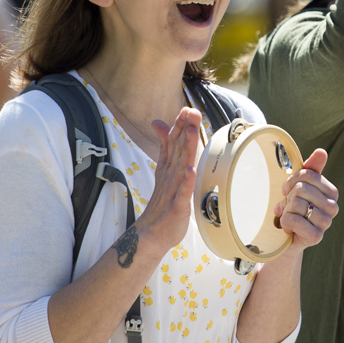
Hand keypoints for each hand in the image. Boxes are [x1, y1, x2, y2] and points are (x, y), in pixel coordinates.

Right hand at [137, 107, 201, 251]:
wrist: (152, 233)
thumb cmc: (162, 203)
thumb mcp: (164, 171)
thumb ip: (165, 147)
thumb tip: (159, 124)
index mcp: (168, 168)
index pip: (173, 143)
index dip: (180, 126)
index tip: (186, 110)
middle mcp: (170, 176)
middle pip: (177, 149)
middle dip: (184, 130)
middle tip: (190, 112)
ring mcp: (173, 190)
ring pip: (181, 166)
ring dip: (186, 148)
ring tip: (191, 132)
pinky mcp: (178, 205)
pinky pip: (182, 192)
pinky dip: (186, 181)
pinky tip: (190, 170)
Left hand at [273, 149, 337, 254]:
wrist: (285, 237)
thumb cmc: (294, 208)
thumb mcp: (300, 186)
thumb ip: (311, 169)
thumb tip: (322, 151)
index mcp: (332, 192)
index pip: (308, 175)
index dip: (291, 181)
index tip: (286, 190)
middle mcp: (333, 207)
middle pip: (301, 189)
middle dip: (288, 198)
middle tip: (288, 207)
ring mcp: (326, 223)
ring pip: (297, 204)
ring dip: (286, 211)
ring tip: (288, 218)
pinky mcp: (316, 237)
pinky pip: (294, 221)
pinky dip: (285, 223)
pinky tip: (288, 228)